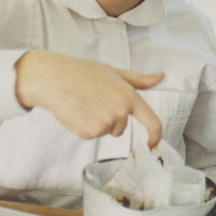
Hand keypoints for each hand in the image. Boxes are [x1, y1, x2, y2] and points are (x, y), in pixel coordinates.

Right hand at [14, 50, 163, 145]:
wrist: (54, 79)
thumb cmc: (83, 73)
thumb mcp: (115, 72)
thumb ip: (139, 79)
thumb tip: (161, 76)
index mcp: (129, 96)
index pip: (152, 121)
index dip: (155, 135)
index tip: (153, 143)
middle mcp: (120, 111)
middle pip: (120, 128)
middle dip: (109, 119)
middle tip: (94, 101)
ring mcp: (105, 123)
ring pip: (105, 131)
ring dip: (95, 122)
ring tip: (84, 104)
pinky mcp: (89, 132)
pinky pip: (91, 135)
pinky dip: (83, 127)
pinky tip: (76, 112)